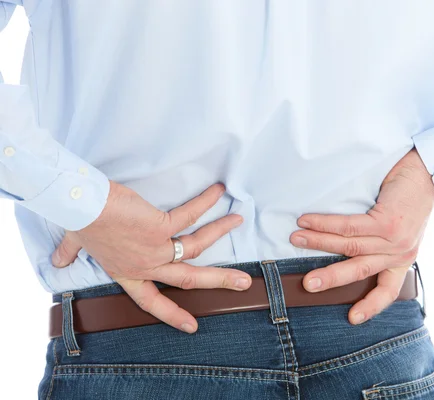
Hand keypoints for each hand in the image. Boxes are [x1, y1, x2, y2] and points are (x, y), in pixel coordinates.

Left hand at [51, 182, 250, 333]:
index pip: (151, 300)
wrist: (81, 204)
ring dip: (220, 232)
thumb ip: (70, 253)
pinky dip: (205, 202)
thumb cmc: (80, 221)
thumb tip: (56, 261)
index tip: (191, 326)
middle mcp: (145, 265)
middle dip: (219, 282)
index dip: (171, 314)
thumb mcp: (76, 244)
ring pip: (197, 249)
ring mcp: (155, 248)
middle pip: (188, 279)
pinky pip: (189, 216)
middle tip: (243, 283)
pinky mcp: (160, 228)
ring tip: (239, 220)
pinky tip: (218, 191)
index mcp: (127, 272)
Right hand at [290, 148, 433, 323]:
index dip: (371, 306)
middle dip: (330, 279)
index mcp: (402, 259)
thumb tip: (341, 248)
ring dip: (317, 242)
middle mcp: (399, 253)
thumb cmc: (406, 198)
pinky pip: (349, 226)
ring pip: (349, 247)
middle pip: (359, 271)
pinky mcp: (387, 223)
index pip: (388, 290)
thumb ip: (378, 244)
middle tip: (307, 285)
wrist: (425, 172)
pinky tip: (307, 221)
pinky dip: (324, 224)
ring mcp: (394, 239)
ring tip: (295, 239)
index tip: (353, 319)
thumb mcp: (398, 230)